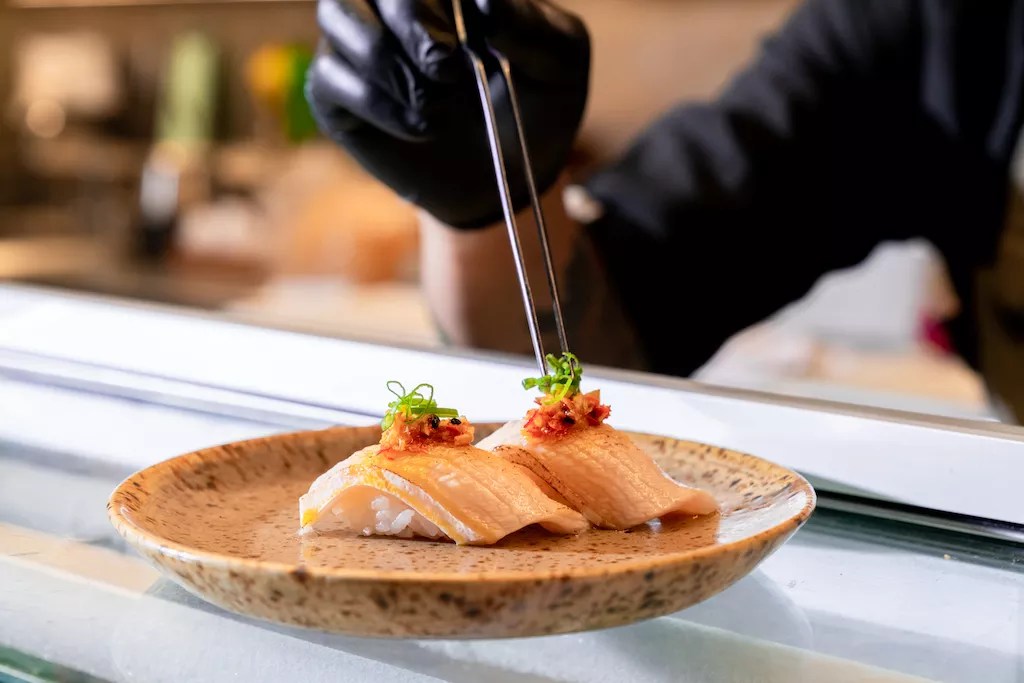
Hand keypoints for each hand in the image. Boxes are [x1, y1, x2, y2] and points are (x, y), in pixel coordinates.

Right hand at [306, 0, 589, 228]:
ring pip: (337, 16)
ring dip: (386, 61)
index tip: (464, 36)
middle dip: (408, 22)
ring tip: (438, 106)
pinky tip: (422, 128)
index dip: (425, 1)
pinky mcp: (338, 94)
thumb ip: (530, 27)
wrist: (510, 177)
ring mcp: (360, 43)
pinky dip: (378, 104)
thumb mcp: (558, 65)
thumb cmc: (537, 106)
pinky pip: (331, 79)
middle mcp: (394, 2)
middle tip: (447, 69)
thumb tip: (483, 1)